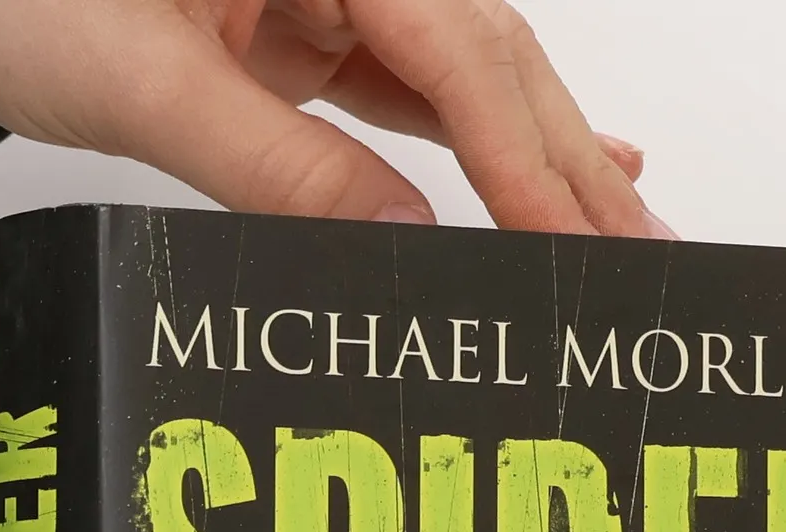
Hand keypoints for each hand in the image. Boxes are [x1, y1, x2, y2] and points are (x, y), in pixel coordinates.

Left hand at [0, 0, 667, 235]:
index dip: (526, 154)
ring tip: (618, 228)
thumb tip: (403, 246)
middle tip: (645, 250)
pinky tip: (545, 160)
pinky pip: (409, 85)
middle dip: (563, 159)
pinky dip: (473, 137)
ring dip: (536, 154)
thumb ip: (278, 167)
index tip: (580, 242)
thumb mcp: (140, 81)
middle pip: (484, 50)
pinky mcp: (295, 28)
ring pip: (460, 72)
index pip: (455, 45)